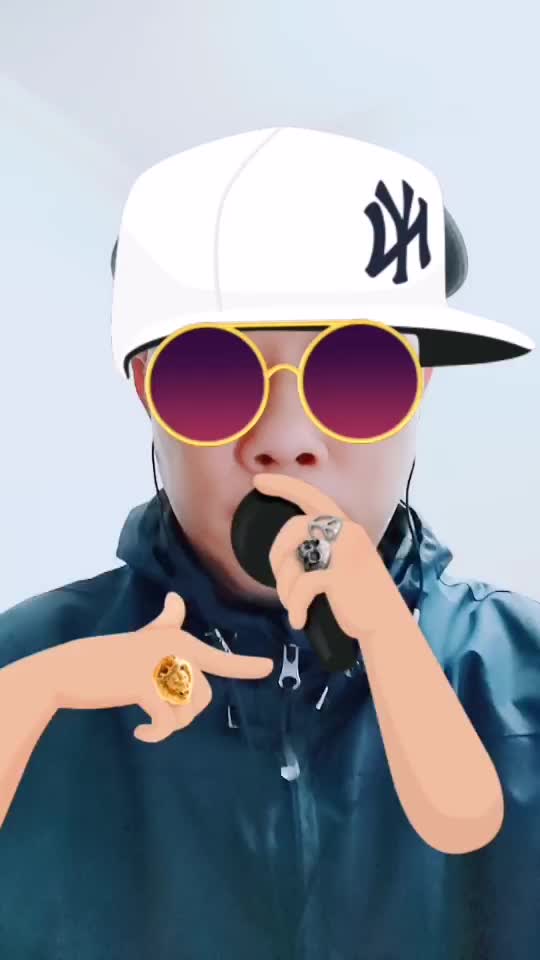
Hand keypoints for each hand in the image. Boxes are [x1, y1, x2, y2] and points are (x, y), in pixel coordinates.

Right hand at [42, 593, 273, 742]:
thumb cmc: (108, 657)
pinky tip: (140, 733)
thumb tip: (176, 600)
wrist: (71, 669)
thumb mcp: (142, 638)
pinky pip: (167, 721)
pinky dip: (156, 733)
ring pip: (188, 709)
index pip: (216, 656)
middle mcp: (174, 649)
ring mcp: (160, 667)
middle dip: (187, 713)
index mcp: (176, 639)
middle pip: (203, 695)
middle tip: (159, 717)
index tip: (269, 669)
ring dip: (170, 724)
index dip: (244, 666)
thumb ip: (165, 624)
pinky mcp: (145, 686)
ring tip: (150, 722)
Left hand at [253, 473, 407, 642]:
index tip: (258, 481)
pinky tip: (299, 620)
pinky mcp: (340, 576)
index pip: (311, 496)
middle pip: (295, 526)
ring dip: (284, 584)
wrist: (386, 626)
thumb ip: (323, 550)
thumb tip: (287, 554)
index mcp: (347, 528)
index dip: (284, 486)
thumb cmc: (360, 598)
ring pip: (294, 556)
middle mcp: (348, 533)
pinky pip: (301, 586)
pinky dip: (295, 606)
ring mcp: (345, 553)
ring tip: (291, 603)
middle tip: (277, 575)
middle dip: (277, 551)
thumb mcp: (344, 564)